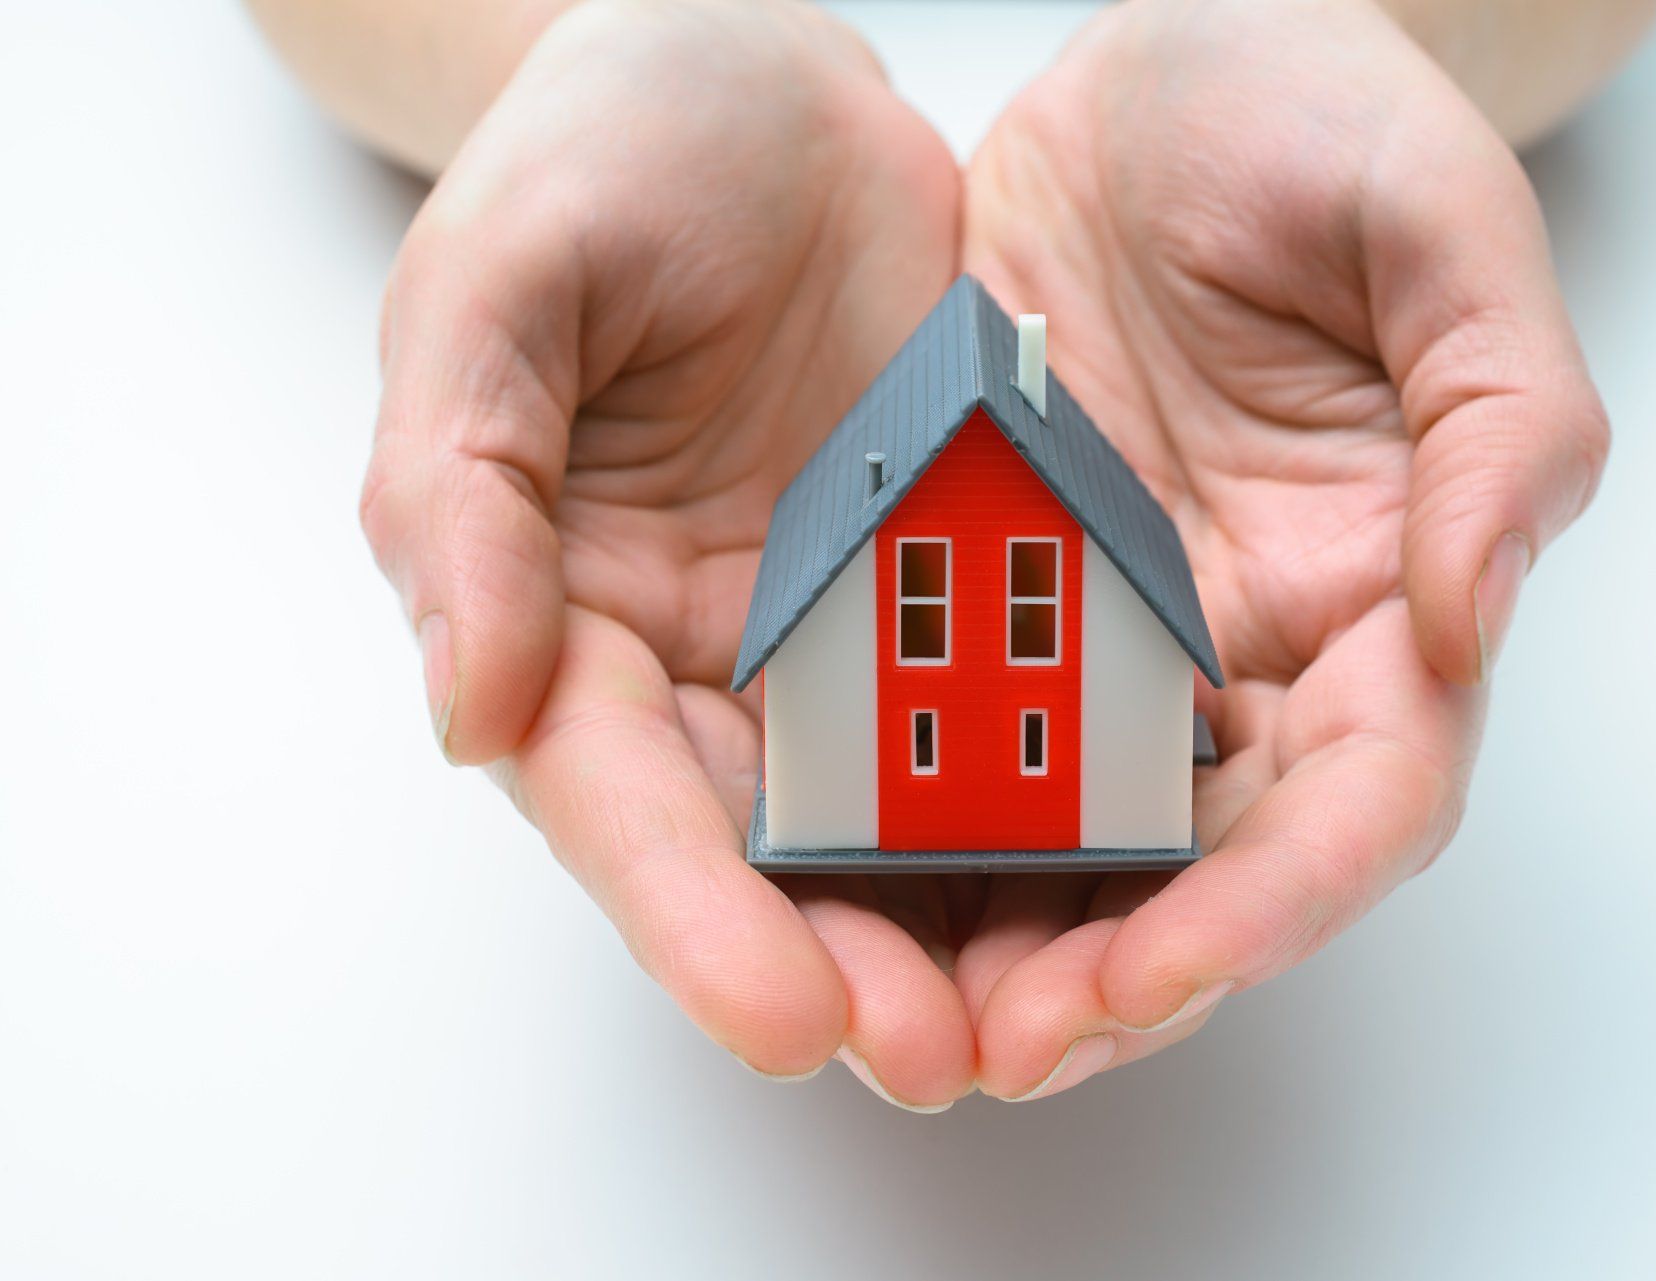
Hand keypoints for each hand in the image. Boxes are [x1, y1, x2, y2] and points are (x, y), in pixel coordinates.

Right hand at [359, 0, 978, 1104]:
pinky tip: (1135, 850)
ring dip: (964, 917)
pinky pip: (1009, 688)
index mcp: (564, 604)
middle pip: (761, 845)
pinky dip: (1060, 779)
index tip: (780, 1014)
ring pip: (895, 804)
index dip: (689, 913)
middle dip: (843, 961)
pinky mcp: (952, 572)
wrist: (759, 81)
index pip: (612, 791)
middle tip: (940, 1059)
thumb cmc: (600, 154)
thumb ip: (465, 486)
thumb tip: (470, 705)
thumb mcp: (498, 284)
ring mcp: (835, 620)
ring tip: (1052, 1013)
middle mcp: (700, 646)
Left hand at [956, 0, 1608, 1097]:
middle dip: (1114, 971)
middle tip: (996, 1047)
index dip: (1272, 903)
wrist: (1168, 56)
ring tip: (897, 1018)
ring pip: (1069, 828)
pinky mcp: (998, 577)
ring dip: (994, 933)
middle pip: (1203, 863)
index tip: (1167, 969)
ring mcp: (1116, 623)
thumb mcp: (1445, 234)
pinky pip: (946, 713)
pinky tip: (822, 868)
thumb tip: (1468, 622)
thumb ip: (1500, 425)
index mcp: (1383, 589)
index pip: (1356, 798)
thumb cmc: (1329, 120)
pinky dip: (900, 807)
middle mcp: (1250, 643)